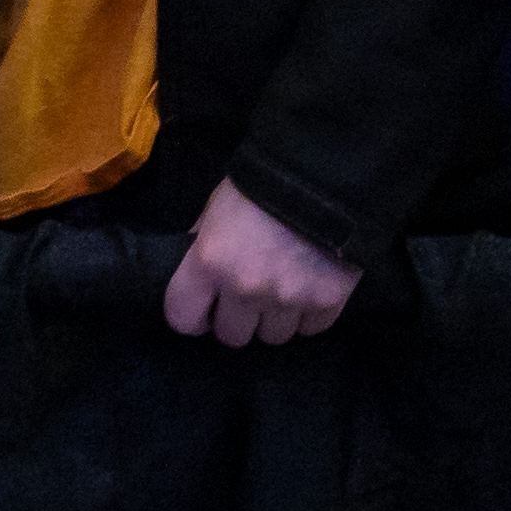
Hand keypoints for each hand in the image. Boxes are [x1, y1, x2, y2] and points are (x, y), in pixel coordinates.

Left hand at [163, 178, 360, 344]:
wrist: (325, 173)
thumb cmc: (262, 184)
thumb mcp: (216, 207)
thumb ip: (203, 244)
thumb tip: (196, 272)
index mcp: (209, 262)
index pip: (183, 319)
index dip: (192, 316)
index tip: (204, 308)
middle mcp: (245, 288)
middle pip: (232, 336)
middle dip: (237, 319)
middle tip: (247, 297)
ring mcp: (288, 299)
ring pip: (273, 337)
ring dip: (275, 319)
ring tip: (282, 290)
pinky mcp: (327, 302)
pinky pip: (311, 329)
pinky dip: (309, 314)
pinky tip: (309, 289)